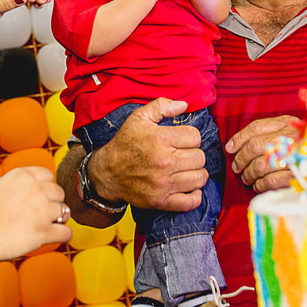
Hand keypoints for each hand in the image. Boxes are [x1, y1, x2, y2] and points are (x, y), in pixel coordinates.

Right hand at [0, 166, 70, 263]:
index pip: (48, 175)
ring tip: (47, 225)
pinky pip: (66, 232)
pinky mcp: (44, 232)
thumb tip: (33, 191)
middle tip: (43, 213)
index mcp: (22, 175)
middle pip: (59, 192)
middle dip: (53, 203)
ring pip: (64, 211)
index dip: (46, 187)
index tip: (42, 196)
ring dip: (58, 219)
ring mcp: (41, 210)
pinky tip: (56, 236)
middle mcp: (35, 189)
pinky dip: (63, 235)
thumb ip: (18, 186)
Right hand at [89, 98, 207, 210]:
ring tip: (187, 170)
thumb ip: (162, 106)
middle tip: (184, 155)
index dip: (191, 137)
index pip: (196, 137)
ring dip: (196, 173)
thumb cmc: (125, 143)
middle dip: (194, 154)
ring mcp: (163, 184)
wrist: (107, 172)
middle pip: (200, 158)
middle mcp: (164, 162)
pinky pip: (191, 202)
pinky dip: (195, 195)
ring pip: (199, 178)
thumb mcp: (139, 117)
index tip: (183, 140)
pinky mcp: (161, 201)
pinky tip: (188, 187)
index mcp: (160, 139)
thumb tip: (184, 105)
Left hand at [225, 115, 303, 192]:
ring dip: (248, 174)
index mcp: (288, 124)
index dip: (239, 138)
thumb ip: (270, 133)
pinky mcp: (298, 177)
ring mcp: (295, 158)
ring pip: (260, 165)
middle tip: (237, 167)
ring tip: (247, 178)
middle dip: (241, 159)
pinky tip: (258, 185)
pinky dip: (260, 185)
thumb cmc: (306, 148)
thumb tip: (235, 145)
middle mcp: (292, 138)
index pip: (257, 127)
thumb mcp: (291, 131)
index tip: (230, 148)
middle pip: (255, 146)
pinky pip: (271, 181)